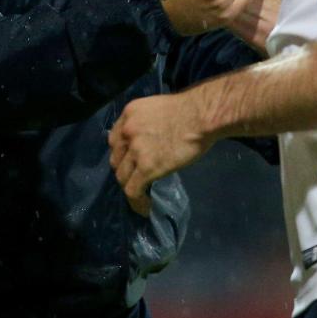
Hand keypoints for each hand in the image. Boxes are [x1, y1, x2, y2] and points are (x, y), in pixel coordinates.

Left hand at [109, 91, 212, 215]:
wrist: (201, 115)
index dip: (121, 153)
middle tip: (137, 177)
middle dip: (125, 169)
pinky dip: (137, 202)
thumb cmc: (190, 109)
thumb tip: (150, 140)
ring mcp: (136, 149)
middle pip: (116, 158)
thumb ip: (147, 124)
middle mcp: (127, 130)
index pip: (115, 139)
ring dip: (130, 186)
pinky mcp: (147, 167)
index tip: (130, 161)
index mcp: (130, 114)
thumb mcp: (158, 109)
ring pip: (122, 176)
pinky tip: (145, 207)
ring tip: (141, 195)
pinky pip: (133, 190)